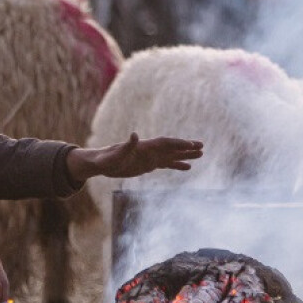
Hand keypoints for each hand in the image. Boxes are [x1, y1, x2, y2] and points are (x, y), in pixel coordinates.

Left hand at [67, 133, 202, 181]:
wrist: (99, 163)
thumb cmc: (105, 159)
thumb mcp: (114, 155)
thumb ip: (125, 146)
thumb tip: (134, 135)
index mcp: (143, 147)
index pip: (165, 143)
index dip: (178, 144)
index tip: (191, 145)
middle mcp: (149, 150)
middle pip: (172, 148)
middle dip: (187, 147)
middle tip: (202, 147)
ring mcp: (150, 157)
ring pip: (172, 156)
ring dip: (186, 156)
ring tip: (201, 155)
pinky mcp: (148, 165)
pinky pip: (166, 165)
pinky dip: (177, 166)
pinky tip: (188, 168)